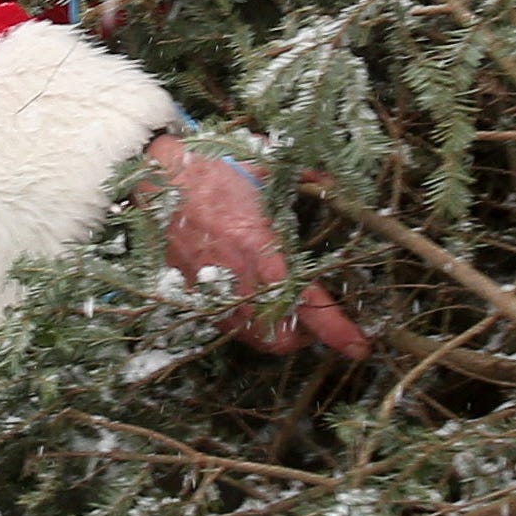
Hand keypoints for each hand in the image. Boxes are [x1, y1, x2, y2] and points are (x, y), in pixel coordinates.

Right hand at [140, 134, 369, 359]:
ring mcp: (211, 290)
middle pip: (281, 336)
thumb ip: (304, 180)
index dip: (335, 329)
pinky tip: (257, 302)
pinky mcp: (193, 295)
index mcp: (259, 246)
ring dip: (278, 333)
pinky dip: (250, 326)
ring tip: (290, 313)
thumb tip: (333, 186)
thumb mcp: (263, 168)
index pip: (305, 300)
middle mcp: (236, 277)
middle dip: (306, 337)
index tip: (359, 346)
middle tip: (317, 319)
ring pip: (254, 339)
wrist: (156, 179)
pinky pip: (229, 326)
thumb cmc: (211, 171)